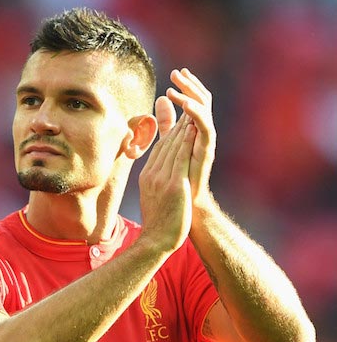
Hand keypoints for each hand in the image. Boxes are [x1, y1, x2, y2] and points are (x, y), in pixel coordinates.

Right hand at [138, 109, 196, 253]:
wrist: (156, 241)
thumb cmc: (158, 224)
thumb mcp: (155, 199)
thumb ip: (157, 181)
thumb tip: (158, 172)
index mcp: (147, 176)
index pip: (160, 148)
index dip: (171, 131)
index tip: (181, 116)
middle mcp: (152, 174)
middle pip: (166, 143)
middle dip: (177, 121)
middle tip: (187, 101)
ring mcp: (161, 179)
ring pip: (173, 146)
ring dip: (183, 124)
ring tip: (191, 107)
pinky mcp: (173, 185)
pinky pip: (180, 158)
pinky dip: (186, 140)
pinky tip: (193, 127)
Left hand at [165, 68, 216, 205]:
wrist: (186, 201)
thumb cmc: (179, 175)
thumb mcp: (169, 142)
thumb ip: (166, 123)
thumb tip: (160, 100)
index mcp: (194, 129)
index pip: (194, 100)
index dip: (187, 86)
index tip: (176, 73)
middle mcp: (202, 131)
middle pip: (201, 100)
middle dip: (189, 85)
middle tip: (177, 73)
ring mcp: (206, 139)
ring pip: (203, 109)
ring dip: (190, 94)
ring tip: (175, 85)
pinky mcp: (207, 148)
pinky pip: (204, 126)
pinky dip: (195, 113)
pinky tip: (184, 104)